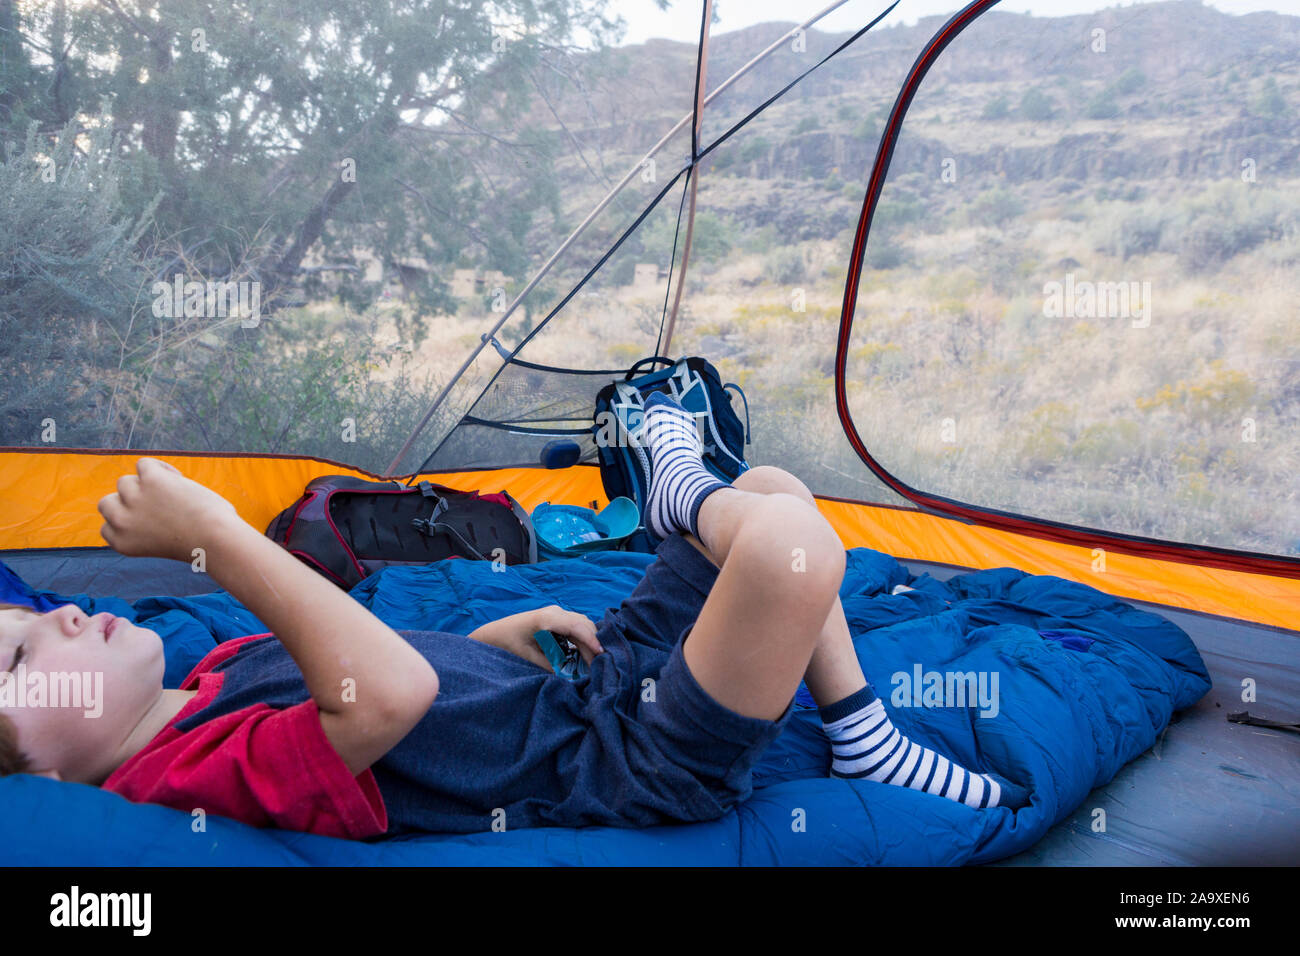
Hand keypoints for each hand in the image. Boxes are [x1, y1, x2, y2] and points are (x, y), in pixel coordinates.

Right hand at [97, 457, 242, 561]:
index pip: (108, 525)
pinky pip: (144, 464)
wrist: (214, 538)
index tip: (154, 524)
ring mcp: (132, 498)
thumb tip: (143, 494)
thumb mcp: (162, 540)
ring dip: (147, 485)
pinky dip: (161, 468)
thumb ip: (145, 524)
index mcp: (121, 543)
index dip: (130, 520)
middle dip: (128, 502)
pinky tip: (178, 480)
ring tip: (174, 495)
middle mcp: (120, 522)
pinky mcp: (149, 479)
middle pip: (107, 502)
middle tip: (158, 507)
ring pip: (126, 482)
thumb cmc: (201, 543)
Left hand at [466, 604, 603, 670]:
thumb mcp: (527, 658)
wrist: (493, 634)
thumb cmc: (506, 644)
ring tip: (593, 663)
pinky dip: (583, 640)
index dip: (591, 640)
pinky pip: (576, 628)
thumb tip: (571, 675)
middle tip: (599, 666)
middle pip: (584, 625)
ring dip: (589, 642)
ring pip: (582, 625)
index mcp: (546, 618)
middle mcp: (555, 612)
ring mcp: (556, 614)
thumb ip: (550, 665)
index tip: (601, 654)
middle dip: (593, 644)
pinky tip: (584, 655)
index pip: (576, 626)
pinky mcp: (556, 620)